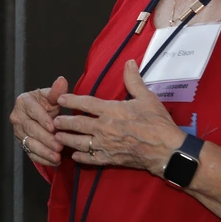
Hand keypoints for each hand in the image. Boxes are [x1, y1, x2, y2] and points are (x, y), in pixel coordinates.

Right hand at [9, 77, 68, 166]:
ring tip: (57, 156)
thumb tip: (62, 80)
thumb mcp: (52, 97)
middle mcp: (17, 117)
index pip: (33, 111)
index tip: (54, 127)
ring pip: (30, 143)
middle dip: (46, 139)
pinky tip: (53, 162)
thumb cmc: (47, 104)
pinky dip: (42, 158)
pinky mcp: (22, 143)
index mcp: (23, 102)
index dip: (43, 119)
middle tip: (59, 146)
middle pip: (31, 129)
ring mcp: (18, 131)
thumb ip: (57, 91)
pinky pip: (30, 153)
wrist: (41, 115)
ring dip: (44, 151)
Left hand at [54, 60, 183, 175]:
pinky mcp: (110, 159)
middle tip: (54, 122)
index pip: (85, 104)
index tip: (60, 99)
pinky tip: (74, 156)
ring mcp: (106, 145)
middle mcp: (104, 128)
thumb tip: (129, 62)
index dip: (71, 100)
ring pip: (80, 143)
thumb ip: (133, 80)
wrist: (166, 150)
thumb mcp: (146, 97)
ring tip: (57, 138)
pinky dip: (81, 158)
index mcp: (111, 111)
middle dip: (64, 123)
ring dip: (67, 140)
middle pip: (78, 124)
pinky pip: (91, 159)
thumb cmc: (157, 123)